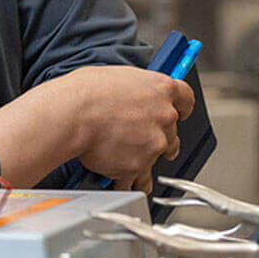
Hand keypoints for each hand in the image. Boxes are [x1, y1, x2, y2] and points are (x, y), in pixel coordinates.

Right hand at [45, 64, 194, 190]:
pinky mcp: (139, 166)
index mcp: (162, 89)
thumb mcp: (119, 77)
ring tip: (125, 160)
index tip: (179, 113)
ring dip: (144, 161)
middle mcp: (165, 116)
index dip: (182, 108)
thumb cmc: (86, 92)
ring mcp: (154, 143)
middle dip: (158, 137)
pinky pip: (138, 179)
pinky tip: (117, 177)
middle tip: (141, 139)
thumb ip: (138, 90)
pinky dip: (128, 180)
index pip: (187, 99)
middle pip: (173, 132)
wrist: (71, 115)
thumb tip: (136, 97)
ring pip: (156, 159)